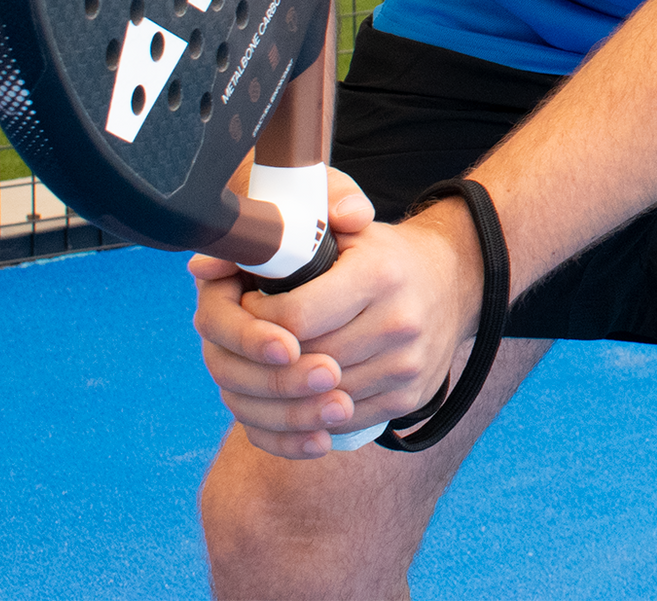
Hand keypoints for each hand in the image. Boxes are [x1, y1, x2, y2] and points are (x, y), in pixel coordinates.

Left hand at [190, 181, 484, 460]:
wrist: (454, 280)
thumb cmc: (383, 255)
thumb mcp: (346, 233)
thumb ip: (285, 240)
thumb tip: (202, 262)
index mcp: (379, 274)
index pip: (297, 318)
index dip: (258, 322)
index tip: (243, 310)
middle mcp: (399, 322)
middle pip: (306, 364)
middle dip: (263, 362)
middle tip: (240, 352)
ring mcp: (407, 366)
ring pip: (322, 401)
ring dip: (281, 398)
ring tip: (257, 379)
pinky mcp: (409, 399)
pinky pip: (345, 424)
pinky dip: (309, 421)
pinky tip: (288, 405)